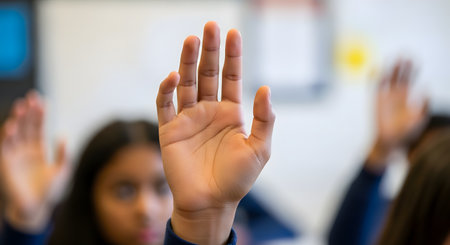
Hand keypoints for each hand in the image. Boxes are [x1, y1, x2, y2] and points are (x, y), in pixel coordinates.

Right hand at [0, 92, 67, 231]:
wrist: (37, 208)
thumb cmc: (51, 191)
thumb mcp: (62, 171)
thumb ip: (63, 154)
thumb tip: (63, 136)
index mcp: (38, 149)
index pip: (38, 127)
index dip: (40, 114)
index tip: (43, 101)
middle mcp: (25, 149)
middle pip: (27, 126)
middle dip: (29, 112)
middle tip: (31, 97)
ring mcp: (15, 155)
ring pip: (15, 133)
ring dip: (17, 120)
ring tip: (21, 107)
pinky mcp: (6, 164)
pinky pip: (5, 147)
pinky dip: (7, 136)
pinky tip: (11, 125)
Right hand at [156, 22, 274, 243]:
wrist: (210, 203)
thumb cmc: (236, 179)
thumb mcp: (259, 149)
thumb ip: (263, 119)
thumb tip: (265, 88)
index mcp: (230, 113)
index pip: (231, 77)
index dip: (232, 56)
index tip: (234, 33)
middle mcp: (208, 111)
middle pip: (208, 74)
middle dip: (209, 51)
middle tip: (210, 26)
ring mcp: (188, 119)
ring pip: (187, 83)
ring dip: (188, 61)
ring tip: (192, 40)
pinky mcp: (169, 130)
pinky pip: (165, 105)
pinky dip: (167, 90)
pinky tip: (174, 77)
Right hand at [367, 60, 427, 170]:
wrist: (390, 142)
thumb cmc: (406, 133)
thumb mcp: (420, 119)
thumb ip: (424, 105)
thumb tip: (426, 89)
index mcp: (406, 97)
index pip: (409, 79)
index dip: (412, 70)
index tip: (414, 62)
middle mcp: (395, 94)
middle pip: (398, 75)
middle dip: (402, 66)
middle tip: (406, 56)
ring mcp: (384, 96)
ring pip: (387, 78)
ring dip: (390, 69)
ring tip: (395, 60)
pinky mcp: (375, 100)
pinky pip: (374, 86)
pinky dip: (373, 77)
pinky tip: (375, 69)